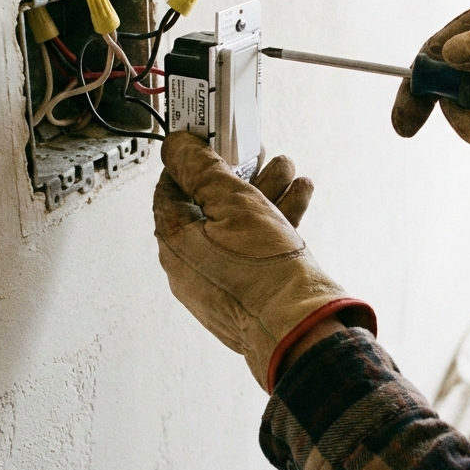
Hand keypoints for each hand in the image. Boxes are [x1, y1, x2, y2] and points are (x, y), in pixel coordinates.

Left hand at [153, 132, 375, 391]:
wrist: (299, 326)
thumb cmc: (265, 271)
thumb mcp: (233, 201)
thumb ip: (201, 168)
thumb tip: (176, 146)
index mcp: (174, 243)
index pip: (171, 188)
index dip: (194, 159)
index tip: (214, 142)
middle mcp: (189, 265)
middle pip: (210, 205)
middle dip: (241, 173)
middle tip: (260, 154)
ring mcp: (218, 281)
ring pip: (237, 225)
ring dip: (264, 192)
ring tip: (289, 171)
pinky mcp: (245, 292)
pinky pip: (252, 249)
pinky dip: (272, 222)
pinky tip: (298, 198)